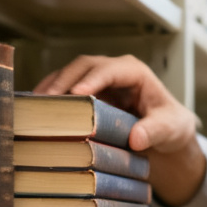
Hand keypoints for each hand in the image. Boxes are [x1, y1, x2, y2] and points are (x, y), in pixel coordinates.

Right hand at [33, 54, 205, 204]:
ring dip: (51, 88)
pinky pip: (65, 91)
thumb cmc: (172, 125)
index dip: (92, 79)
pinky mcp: (87, 95)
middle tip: (46, 101)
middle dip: (63, 81)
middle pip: (82, 67)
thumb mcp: (171, 128)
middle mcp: (113, 71)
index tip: (76, 93)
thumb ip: (156, 131)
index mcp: (134, 72)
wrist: (167, 134)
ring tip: (34, 107)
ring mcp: (97, 81)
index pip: (110, 69)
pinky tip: (36, 112)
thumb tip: (136, 139)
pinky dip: (50, 99)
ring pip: (68, 75)